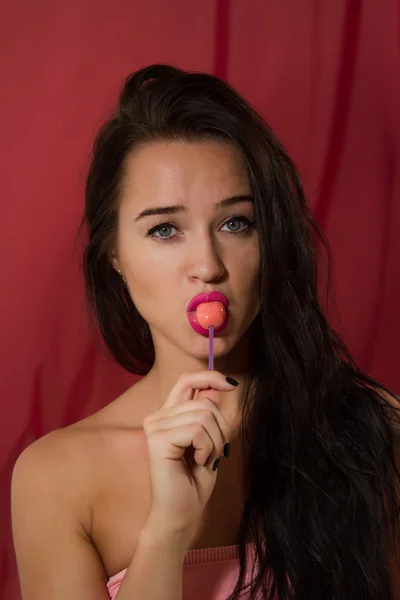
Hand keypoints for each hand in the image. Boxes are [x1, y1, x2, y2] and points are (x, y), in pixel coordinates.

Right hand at [142, 371, 237, 546]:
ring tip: (204, 460)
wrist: (180, 514)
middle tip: (213, 453)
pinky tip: (197, 462)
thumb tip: (215, 388)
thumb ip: (208, 415)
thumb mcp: (209, 441)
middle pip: (205, 402)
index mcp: (168, 415)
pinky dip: (207, 448)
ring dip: (215, 441)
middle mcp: (157, 416)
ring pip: (204, 415)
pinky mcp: (158, 438)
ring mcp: (155, 426)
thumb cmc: (194, 481)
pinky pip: (198, 430)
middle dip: (221, 428)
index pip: (187, 380)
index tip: (231, 384)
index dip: (210, 377)